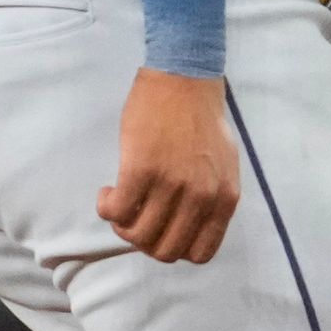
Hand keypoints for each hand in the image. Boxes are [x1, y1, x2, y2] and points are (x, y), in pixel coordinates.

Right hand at [98, 68, 236, 263]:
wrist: (183, 76)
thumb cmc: (202, 118)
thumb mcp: (224, 165)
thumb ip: (212, 198)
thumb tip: (187, 227)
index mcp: (224, 198)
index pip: (199, 254)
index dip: (174, 248)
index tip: (161, 230)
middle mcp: (201, 197)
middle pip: (165, 251)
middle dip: (144, 242)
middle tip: (134, 218)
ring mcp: (171, 185)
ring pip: (138, 235)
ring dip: (121, 225)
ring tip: (120, 200)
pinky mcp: (141, 169)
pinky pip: (117, 211)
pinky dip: (106, 208)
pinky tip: (108, 192)